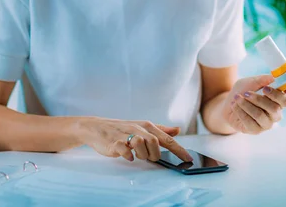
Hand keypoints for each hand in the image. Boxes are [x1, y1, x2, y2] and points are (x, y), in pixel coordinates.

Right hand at [76, 117, 192, 162]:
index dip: (179, 149)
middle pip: (155, 142)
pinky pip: (125, 150)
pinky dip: (129, 155)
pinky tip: (128, 156)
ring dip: (142, 154)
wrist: (97, 127)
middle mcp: (138, 129)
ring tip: (137, 155)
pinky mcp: (114, 142)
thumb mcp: (142, 127)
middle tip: (149, 157)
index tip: (189, 159)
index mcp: (147, 126)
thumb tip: (178, 130)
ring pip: (141, 144)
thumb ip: (161, 129)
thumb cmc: (122, 128)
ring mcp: (125, 135)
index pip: (166, 138)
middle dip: (155, 154)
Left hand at [221, 74, 285, 134]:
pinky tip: (234, 105)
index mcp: (277, 102)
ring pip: (259, 115)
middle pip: (274, 109)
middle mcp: (275, 114)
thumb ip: (261, 80)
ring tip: (236, 98)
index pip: (285, 101)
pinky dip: (240, 111)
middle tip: (245, 93)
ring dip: (246, 104)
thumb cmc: (242, 92)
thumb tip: (272, 77)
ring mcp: (266, 124)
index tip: (264, 88)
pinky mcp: (255, 130)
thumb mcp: (249, 82)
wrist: (228, 105)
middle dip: (257, 99)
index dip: (277, 95)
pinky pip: (249, 122)